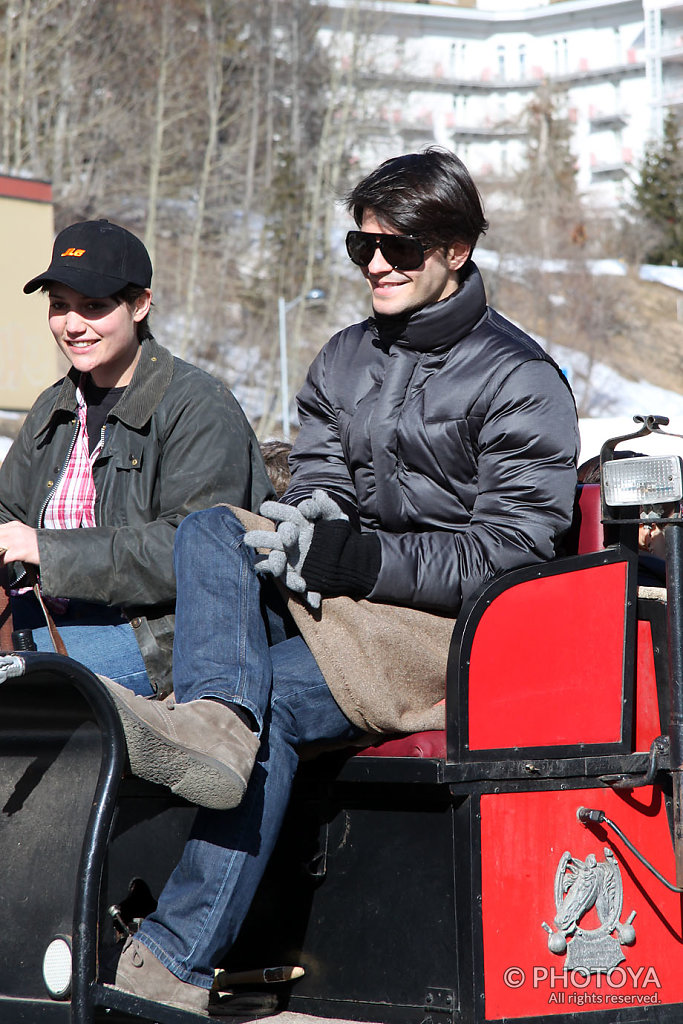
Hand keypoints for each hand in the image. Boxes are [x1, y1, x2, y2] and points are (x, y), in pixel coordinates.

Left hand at [0, 521, 39, 564]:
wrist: (54, 549)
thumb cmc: (39, 545)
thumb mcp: (24, 534)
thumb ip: (10, 534)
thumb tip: (0, 541)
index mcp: (15, 525)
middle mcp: (15, 530)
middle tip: (0, 554)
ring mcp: (17, 540)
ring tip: (1, 559)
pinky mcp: (20, 551)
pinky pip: (3, 558)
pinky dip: (1, 563)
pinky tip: (3, 565)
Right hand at [242, 492, 346, 608]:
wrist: (348, 557)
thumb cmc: (337, 531)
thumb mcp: (335, 517)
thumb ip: (326, 505)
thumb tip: (317, 494)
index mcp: (295, 522)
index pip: (279, 514)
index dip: (274, 511)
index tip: (267, 509)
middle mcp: (287, 540)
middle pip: (267, 538)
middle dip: (259, 538)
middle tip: (250, 539)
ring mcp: (288, 558)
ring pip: (271, 560)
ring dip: (273, 563)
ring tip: (279, 566)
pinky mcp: (294, 574)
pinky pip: (287, 579)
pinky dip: (294, 582)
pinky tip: (302, 584)